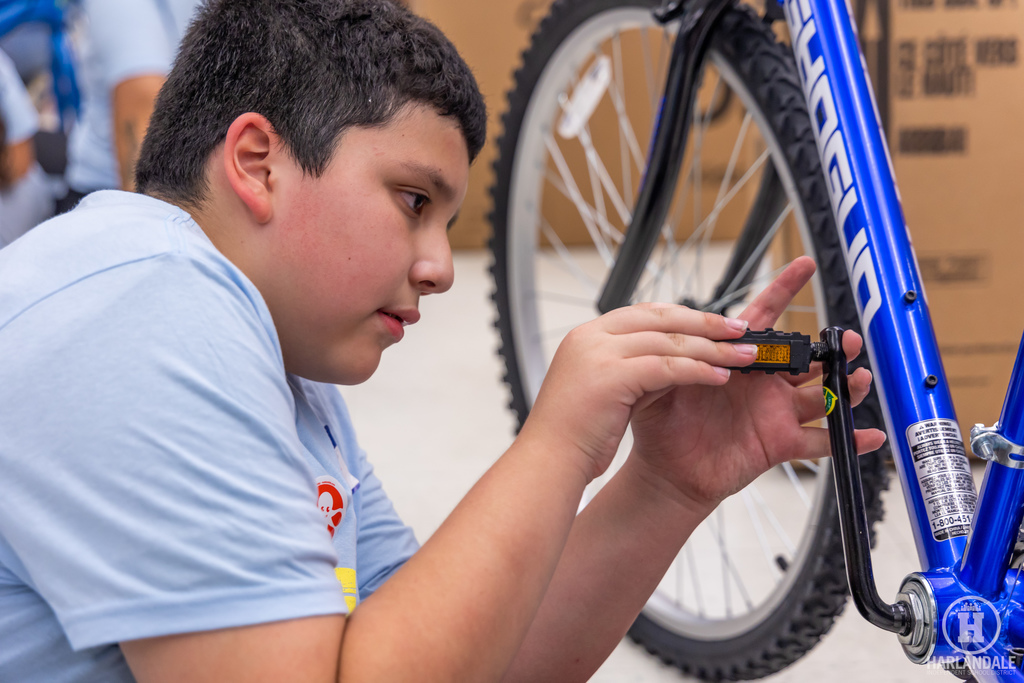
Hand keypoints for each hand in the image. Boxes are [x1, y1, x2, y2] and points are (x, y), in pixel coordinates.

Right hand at [521, 299, 761, 482]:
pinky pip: (668, 367)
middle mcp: (590, 337)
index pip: (644, 313)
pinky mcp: (612, 376)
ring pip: (669, 341)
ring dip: (712, 348)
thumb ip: (635, 370)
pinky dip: (699, 370)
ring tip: (742, 355)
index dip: (683, 315)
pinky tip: (721, 378)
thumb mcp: (605, 391)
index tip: (714, 322)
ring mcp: (599, 354)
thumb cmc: (572, 436)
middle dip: (705, 322)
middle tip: (740, 328)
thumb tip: (677, 362)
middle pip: (661, 318)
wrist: (547, 462)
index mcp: (586, 336)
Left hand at [626, 256, 886, 513]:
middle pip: (807, 358)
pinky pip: (822, 442)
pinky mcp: (780, 443)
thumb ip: (680, 358)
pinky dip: (848, 440)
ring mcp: (775, 412)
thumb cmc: (664, 423)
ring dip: (847, 387)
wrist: (665, 470)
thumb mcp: (665, 382)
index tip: (804, 264)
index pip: (764, 317)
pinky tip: (869, 435)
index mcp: (737, 359)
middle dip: (832, 347)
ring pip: (822, 395)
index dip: (784, 289)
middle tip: (846, 340)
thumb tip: (691, 336)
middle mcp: (762, 382)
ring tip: (859, 378)